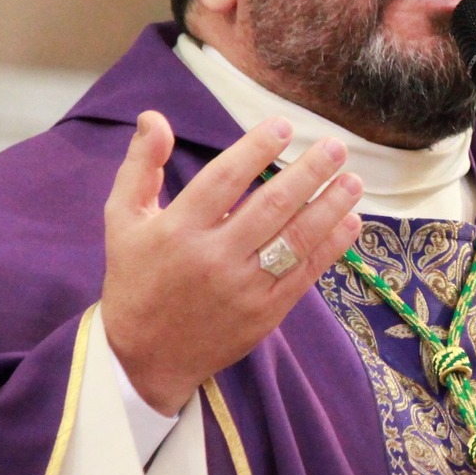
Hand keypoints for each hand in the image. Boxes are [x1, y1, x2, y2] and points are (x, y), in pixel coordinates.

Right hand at [101, 112, 363, 413]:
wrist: (144, 356)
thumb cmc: (134, 278)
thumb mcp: (122, 219)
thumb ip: (140, 166)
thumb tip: (155, 118)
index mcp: (178, 229)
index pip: (224, 179)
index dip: (255, 149)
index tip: (283, 126)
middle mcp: (213, 257)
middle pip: (271, 206)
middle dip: (309, 173)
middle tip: (336, 148)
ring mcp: (243, 288)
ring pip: (296, 239)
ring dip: (330, 207)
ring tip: (353, 181)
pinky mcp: (265, 313)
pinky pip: (305, 273)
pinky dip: (331, 247)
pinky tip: (350, 221)